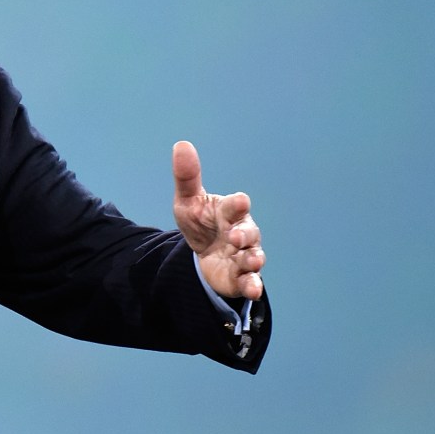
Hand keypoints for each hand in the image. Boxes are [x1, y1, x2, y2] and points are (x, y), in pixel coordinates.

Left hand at [171, 140, 264, 301]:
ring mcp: (243, 255)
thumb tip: (181, 144)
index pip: (235, 206)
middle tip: (235, 236)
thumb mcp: (188, 202)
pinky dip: (253, 285)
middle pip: (248, 232)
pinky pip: (250, 281)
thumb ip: (187, 177)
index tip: (239, 201)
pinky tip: (252, 289)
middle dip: (244, 234)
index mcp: (229, 212)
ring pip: (253, 257)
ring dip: (252, 259)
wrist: (202, 254)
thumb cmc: (201, 222)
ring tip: (250, 261)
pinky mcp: (241, 277)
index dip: (237, 204)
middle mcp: (241, 233)